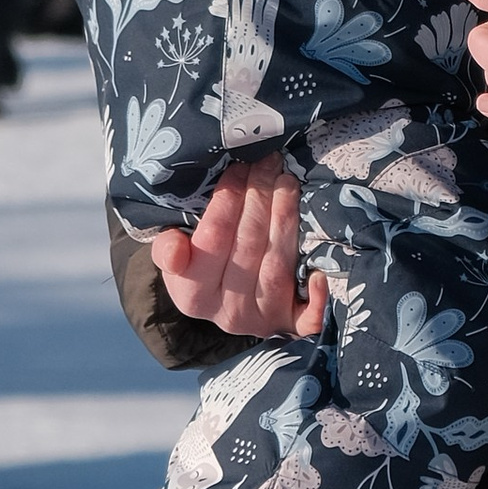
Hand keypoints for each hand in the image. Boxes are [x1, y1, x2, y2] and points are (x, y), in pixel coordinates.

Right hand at [149, 154, 329, 338]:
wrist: (227, 303)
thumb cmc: (200, 265)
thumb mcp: (175, 256)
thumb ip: (167, 248)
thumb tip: (175, 249)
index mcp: (192, 295)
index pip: (212, 240)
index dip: (227, 200)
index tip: (238, 168)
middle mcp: (227, 313)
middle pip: (248, 246)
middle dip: (259, 197)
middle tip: (268, 162)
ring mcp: (262, 320)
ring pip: (277, 265)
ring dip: (285, 218)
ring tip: (287, 181)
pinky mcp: (292, 326)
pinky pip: (308, 318)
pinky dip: (318, 296)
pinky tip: (320, 271)